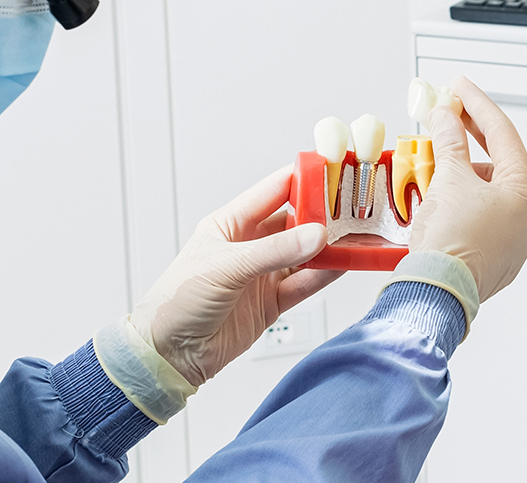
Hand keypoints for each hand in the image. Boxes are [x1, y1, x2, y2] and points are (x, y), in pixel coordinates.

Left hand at [137, 166, 344, 385]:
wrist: (169, 354)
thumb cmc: (177, 302)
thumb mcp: (226, 267)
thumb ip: (274, 251)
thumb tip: (316, 235)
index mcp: (230, 224)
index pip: (275, 190)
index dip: (304, 179)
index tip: (334, 172)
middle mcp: (249, 245)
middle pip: (296, 222)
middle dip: (324, 216)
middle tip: (354, 209)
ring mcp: (262, 274)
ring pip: (304, 254)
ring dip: (329, 248)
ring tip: (357, 238)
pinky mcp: (271, 303)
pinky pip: (304, 284)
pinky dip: (324, 276)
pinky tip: (342, 266)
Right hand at [412, 76, 526, 302]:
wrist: (437, 293)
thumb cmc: (450, 243)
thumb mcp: (449, 179)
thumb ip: (449, 141)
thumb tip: (445, 116)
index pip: (502, 134)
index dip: (476, 105)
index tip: (458, 87)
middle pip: (498, 162)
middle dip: (469, 137)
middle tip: (447, 114)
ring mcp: (516, 239)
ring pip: (489, 190)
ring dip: (463, 170)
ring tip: (434, 159)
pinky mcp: (498, 256)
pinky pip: (482, 215)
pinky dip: (463, 197)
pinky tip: (441, 191)